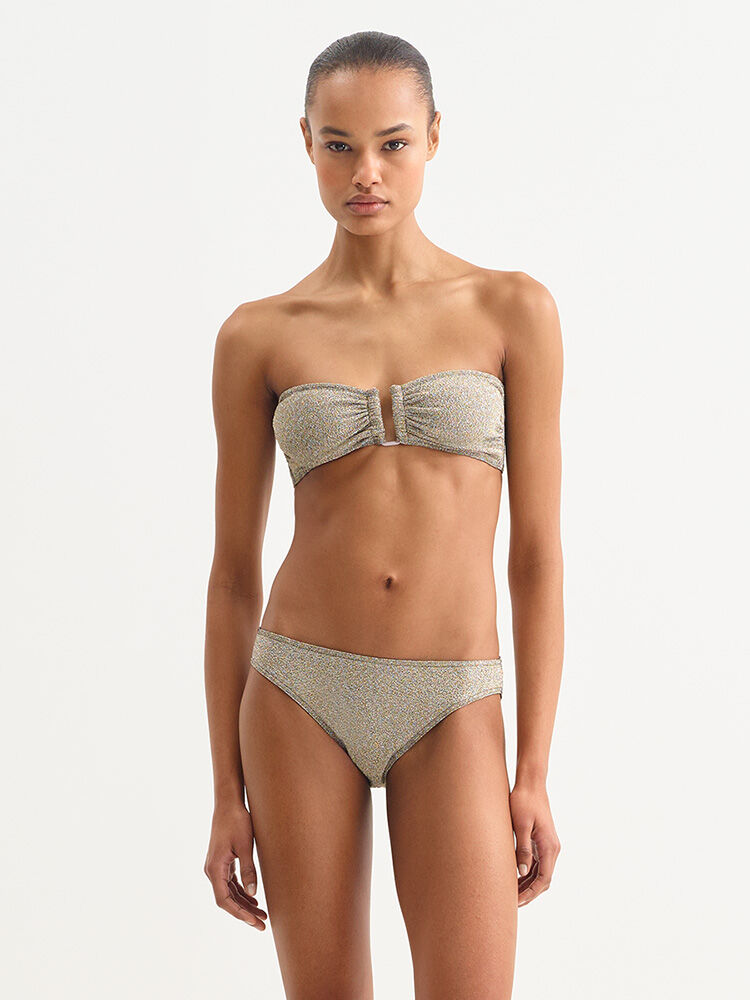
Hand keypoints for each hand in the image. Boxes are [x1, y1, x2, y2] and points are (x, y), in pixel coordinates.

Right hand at [204, 801, 267, 930]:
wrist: (228, 803)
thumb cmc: (237, 821)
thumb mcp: (245, 845)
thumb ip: (249, 869)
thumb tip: (253, 893)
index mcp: (215, 869)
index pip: (225, 900)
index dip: (240, 914)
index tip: (254, 922)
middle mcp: (212, 870)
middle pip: (227, 900)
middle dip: (244, 913)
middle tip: (262, 925)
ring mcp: (216, 866)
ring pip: (229, 892)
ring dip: (244, 904)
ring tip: (262, 915)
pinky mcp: (222, 861)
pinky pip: (230, 883)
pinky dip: (241, 892)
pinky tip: (253, 898)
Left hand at [509, 778, 560, 906]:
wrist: (531, 783)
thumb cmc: (523, 801)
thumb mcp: (520, 825)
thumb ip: (522, 849)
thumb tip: (523, 873)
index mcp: (549, 846)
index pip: (543, 879)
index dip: (530, 893)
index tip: (516, 902)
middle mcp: (552, 848)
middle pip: (543, 879)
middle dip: (529, 893)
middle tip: (511, 903)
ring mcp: (548, 845)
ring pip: (541, 873)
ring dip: (528, 885)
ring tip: (511, 894)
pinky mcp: (542, 841)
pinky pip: (538, 863)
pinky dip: (528, 874)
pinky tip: (515, 878)